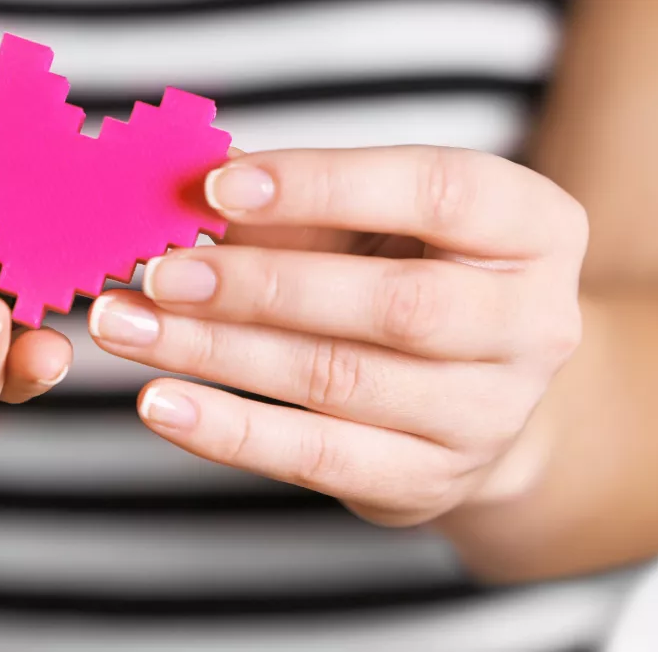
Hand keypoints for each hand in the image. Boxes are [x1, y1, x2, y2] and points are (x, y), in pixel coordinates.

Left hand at [89, 146, 587, 526]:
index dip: (323, 185)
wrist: (473, 390)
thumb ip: (294, 200)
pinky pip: (316, 457)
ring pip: (338, 381)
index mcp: (532, 228)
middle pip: (392, 305)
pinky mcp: (427, 478)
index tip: (217, 185)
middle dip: (259, 285)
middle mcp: (531, 324)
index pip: (436, 191)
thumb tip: (176, 180)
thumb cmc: (410, 273)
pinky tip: (158, 401)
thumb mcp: (375, 220)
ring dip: (215, 352)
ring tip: (124, 327)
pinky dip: (226, 429)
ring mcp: (487, 413)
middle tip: (157, 271)